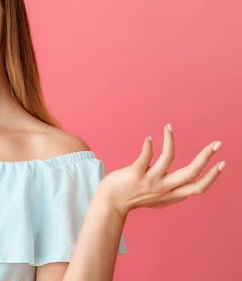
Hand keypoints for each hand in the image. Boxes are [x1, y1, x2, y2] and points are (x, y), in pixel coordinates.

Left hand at [98, 124, 224, 216]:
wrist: (110, 203)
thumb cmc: (134, 198)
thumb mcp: (158, 200)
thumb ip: (172, 194)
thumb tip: (185, 188)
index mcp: (172, 195)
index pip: (198, 187)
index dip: (212, 176)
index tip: (222, 163)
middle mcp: (163, 189)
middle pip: (191, 173)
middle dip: (206, 157)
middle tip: (216, 144)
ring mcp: (150, 181)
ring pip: (168, 159)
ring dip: (171, 141)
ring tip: (168, 128)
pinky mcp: (135, 174)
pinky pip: (145, 157)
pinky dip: (149, 146)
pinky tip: (150, 138)